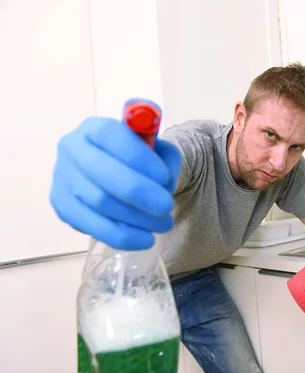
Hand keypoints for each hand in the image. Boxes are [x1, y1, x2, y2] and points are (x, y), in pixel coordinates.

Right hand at [49, 100, 181, 249]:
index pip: (110, 135)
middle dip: (139, 192)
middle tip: (166, 206)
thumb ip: (166, 158)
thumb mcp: (159, 151)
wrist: (119, 174)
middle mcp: (72, 149)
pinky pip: (92, 227)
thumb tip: (164, 182)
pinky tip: (145, 239)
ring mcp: (63, 179)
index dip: (138, 157)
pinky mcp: (63, 207)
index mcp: (94, 128)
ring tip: (164, 223)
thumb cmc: (140, 160)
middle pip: (102, 173)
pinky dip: (122, 236)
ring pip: (99, 203)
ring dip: (136, 217)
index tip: (163, 177)